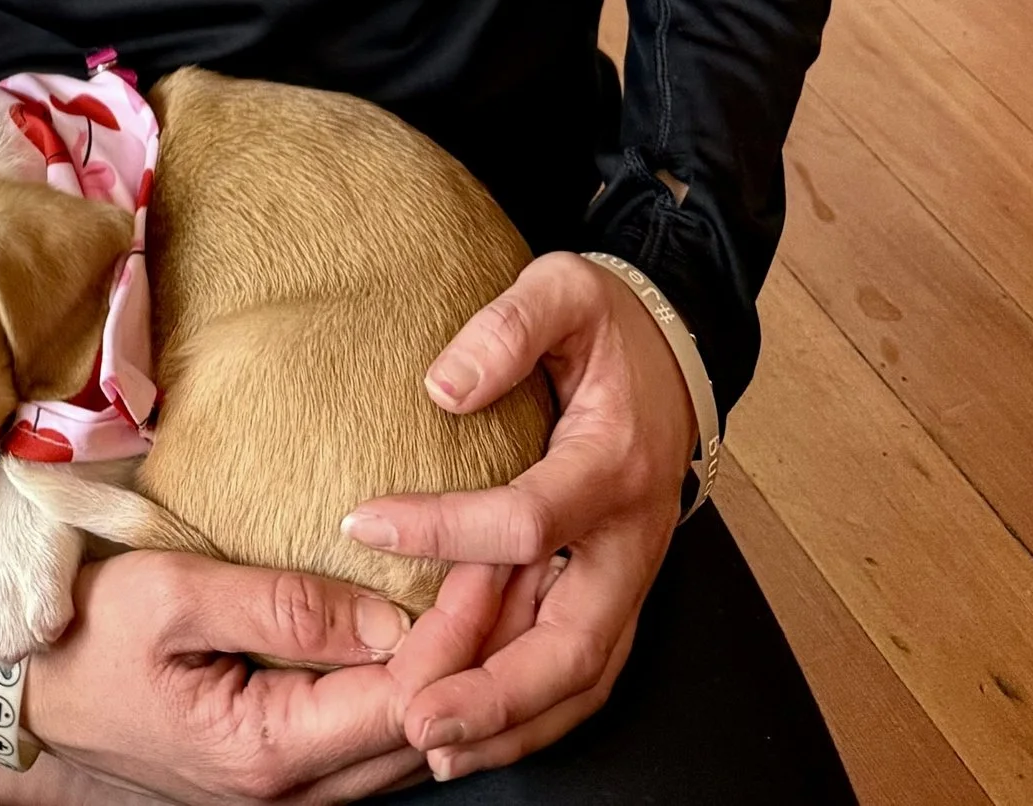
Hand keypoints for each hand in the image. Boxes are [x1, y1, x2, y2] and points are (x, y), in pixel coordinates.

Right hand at [19, 546, 510, 805]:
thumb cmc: (90, 637)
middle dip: (492, 652)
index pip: (407, 696)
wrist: (34, 695)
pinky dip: (433, 693)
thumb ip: (283, 608)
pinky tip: (456, 642)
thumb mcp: (171, 599)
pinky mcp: (291, 773)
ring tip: (518, 596)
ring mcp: (296, 791)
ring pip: (418, 749)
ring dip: (472, 675)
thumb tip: (386, 617)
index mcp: (269, 749)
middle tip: (540, 567)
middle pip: (431, 733)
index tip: (500, 553)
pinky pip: (386, 745)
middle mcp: (296, 790)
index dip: (465, 629)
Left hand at [339, 250, 696, 780]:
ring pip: (582, 678)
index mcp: (612, 462)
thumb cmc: (605, 324)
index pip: (527, 520)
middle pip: (573, 641)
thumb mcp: (561, 289)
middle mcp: (629, 538)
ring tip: (434, 744)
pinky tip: (476, 737)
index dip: (443, 530)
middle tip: (415, 715)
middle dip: (496, 690)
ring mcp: (629, 577)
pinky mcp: (616, 594)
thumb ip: (506, 328)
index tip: (361, 523)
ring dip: (511, 722)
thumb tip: (441, 388)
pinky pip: (584, 675)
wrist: (671, 353)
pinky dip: (535, 717)